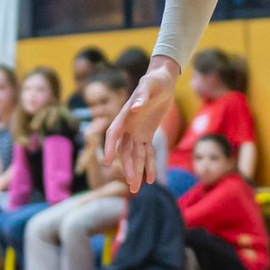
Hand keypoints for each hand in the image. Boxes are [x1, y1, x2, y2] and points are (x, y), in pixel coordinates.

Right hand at [106, 62, 177, 192]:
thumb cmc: (154, 80)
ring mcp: (137, 131)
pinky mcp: (147, 134)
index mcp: (125, 115)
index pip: (113, 133)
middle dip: (127, 167)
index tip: (106, 161)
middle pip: (124, 150)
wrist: (163, 80)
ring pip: (134, 155)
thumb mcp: (149, 84)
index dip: (109, 147)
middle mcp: (128, 126)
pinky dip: (148, 164)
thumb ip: (142, 96)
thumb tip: (136, 108)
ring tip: (137, 189)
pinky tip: (151, 179)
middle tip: (131, 184)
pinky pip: (147, 152)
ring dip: (136, 170)